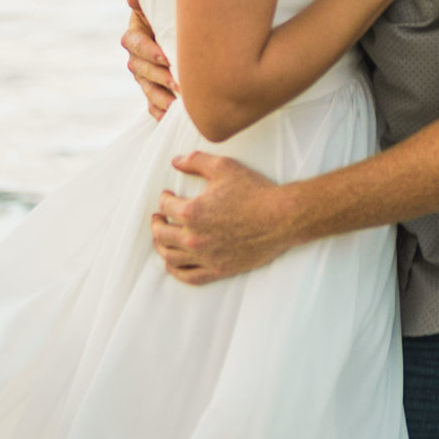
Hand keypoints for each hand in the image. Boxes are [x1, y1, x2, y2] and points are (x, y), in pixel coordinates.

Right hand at [120, 0, 175, 119]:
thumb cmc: (171, 14)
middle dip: (160, 77)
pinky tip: (171, 117)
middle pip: (141, 69)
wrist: (183, 31)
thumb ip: (145, 2)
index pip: (135, 44)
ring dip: (161, 98)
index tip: (165, 57)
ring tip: (177, 104)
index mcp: (135, 35)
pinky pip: (152, 106)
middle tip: (178, 83)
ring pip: (148, 90)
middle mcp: (136, 58)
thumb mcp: (158, 5)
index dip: (148, 51)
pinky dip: (161, 112)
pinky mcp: (153, 92)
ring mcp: (144, 77)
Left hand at [152, 153, 297, 282]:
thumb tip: (175, 161)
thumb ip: (196, 161)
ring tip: (163, 238)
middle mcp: (194, 237)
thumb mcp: (224, 167)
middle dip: (157, 223)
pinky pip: (189, 276)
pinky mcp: (218, 269)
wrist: (282, 218)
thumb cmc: (255, 191)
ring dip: (161, 246)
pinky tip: (173, 264)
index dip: (164, 198)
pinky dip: (176, 271)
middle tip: (158, 218)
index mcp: (191, 212)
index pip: (165, 207)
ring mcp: (205, 257)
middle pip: (161, 234)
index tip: (167, 195)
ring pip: (170, 257)